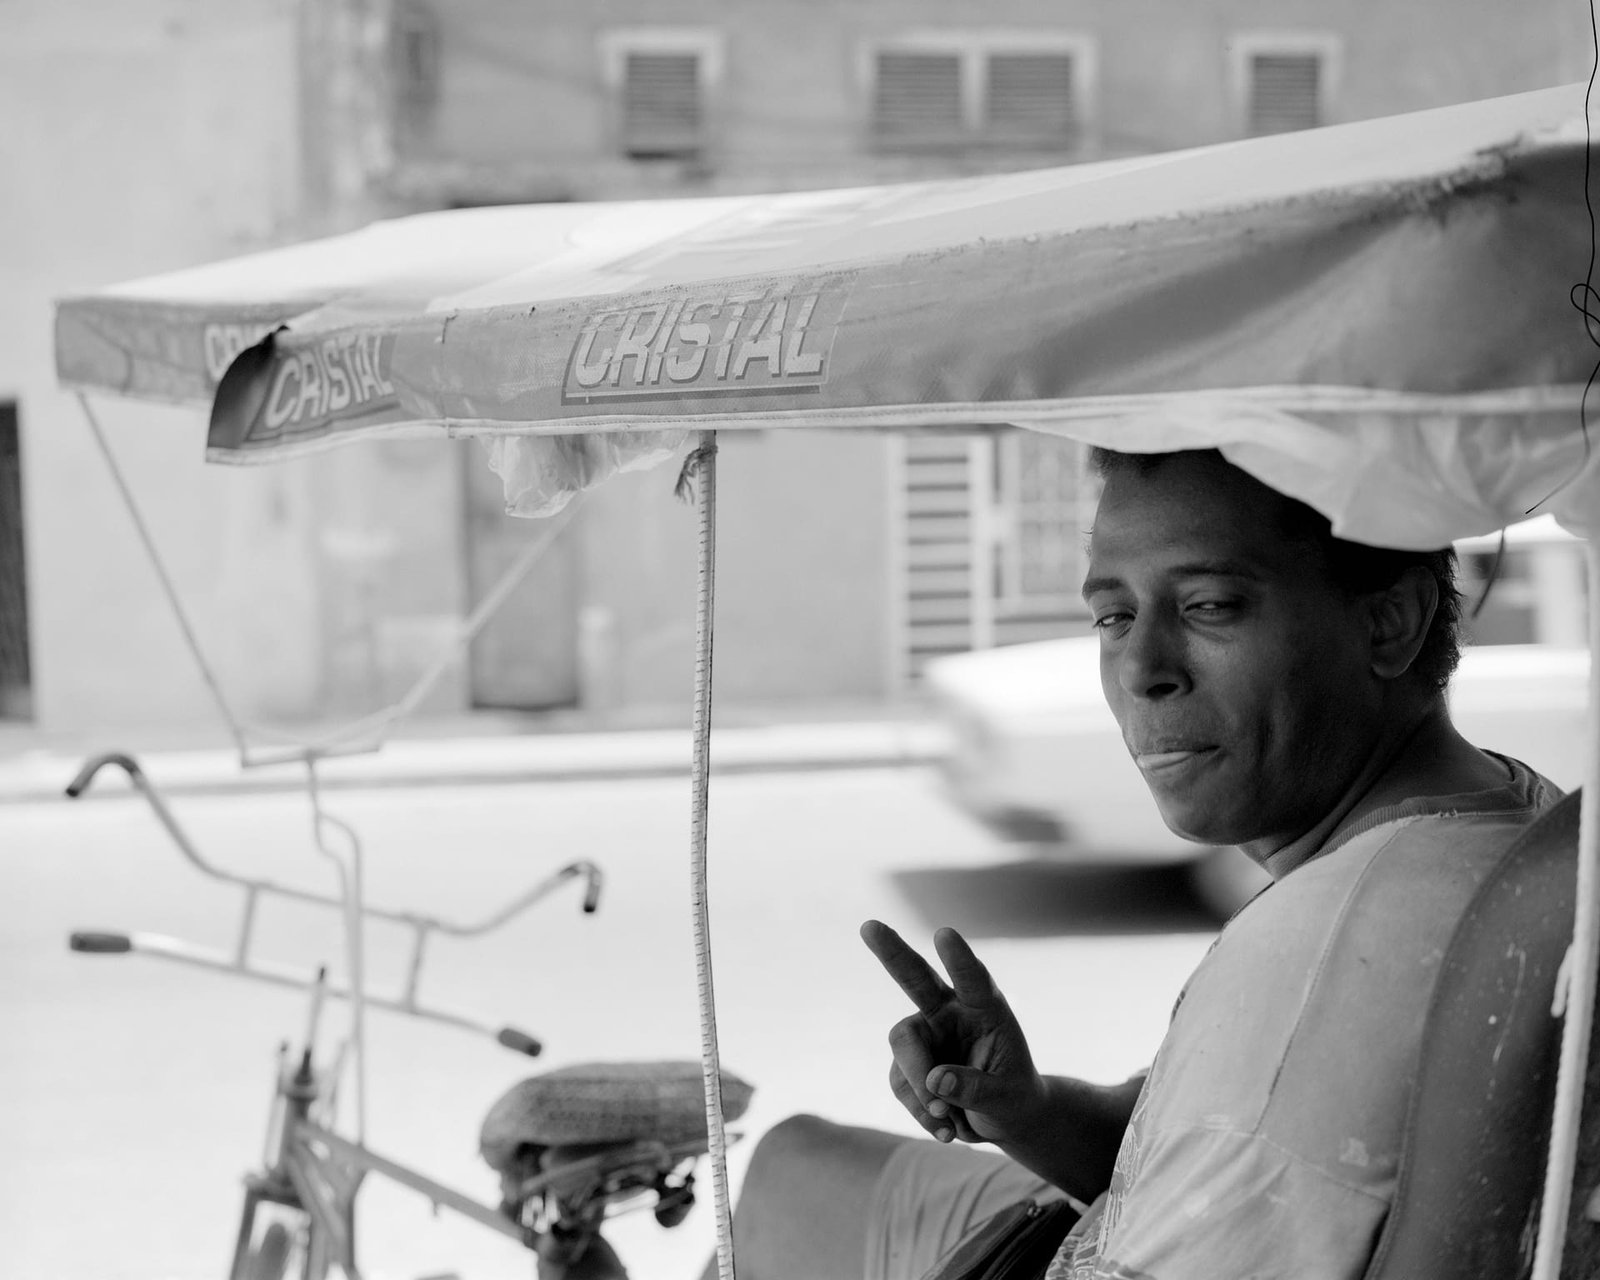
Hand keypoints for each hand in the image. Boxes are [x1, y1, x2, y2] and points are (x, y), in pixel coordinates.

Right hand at [860, 920, 1044, 1147]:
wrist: (1004, 1119)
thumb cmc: (1015, 1097)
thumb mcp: (1007, 1099)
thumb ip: (975, 1088)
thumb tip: (935, 1081)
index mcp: (986, 1009)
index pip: (973, 980)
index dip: (958, 959)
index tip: (944, 934)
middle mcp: (950, 1012)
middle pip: (915, 978)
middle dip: (892, 952)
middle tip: (868, 926)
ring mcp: (925, 1034)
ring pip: (904, 1048)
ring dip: (920, 1089)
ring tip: (950, 1123)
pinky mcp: (908, 1061)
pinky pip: (900, 1084)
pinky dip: (920, 1111)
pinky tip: (945, 1129)